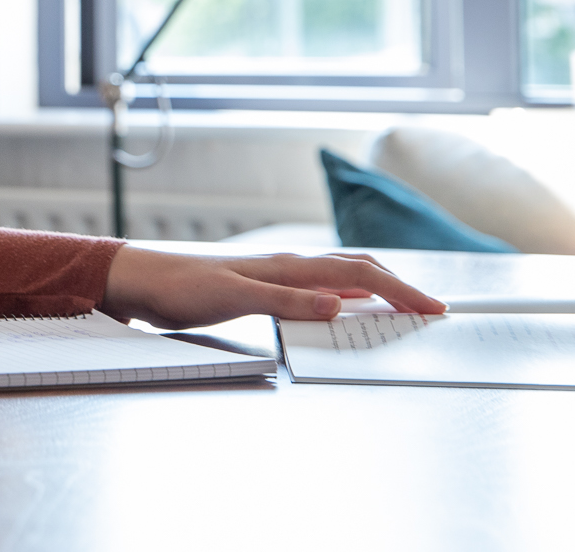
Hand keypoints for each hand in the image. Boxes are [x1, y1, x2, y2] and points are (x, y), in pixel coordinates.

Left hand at [100, 246, 447, 329]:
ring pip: (340, 276)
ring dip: (374, 289)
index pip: (359, 274)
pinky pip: (317, 289)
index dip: (400, 290)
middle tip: (430, 308)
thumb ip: (286, 301)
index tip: (434, 307)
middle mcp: (287, 265)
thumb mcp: (233, 297)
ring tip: (401, 306)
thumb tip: (339, 303)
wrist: (139, 280)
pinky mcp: (262, 287)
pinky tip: (345, 308)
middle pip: (357, 269)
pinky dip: (345, 296)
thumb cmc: (180, 285)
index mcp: (288, 266)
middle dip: (398, 286)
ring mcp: (276, 274)